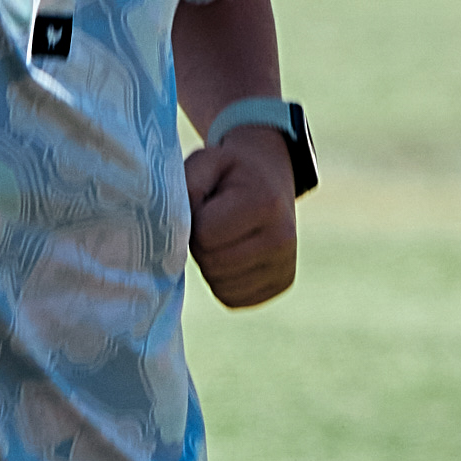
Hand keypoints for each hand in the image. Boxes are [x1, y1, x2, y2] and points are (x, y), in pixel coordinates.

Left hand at [185, 122, 298, 311]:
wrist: (271, 177)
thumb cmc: (231, 172)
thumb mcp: (206, 161)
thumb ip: (187, 187)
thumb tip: (175, 230)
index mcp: (265, 204)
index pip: (205, 237)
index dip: (193, 223)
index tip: (204, 206)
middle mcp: (282, 240)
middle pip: (213, 265)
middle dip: (200, 247)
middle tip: (210, 223)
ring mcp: (285, 266)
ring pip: (220, 287)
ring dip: (209, 266)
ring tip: (222, 237)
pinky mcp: (282, 284)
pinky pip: (233, 298)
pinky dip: (222, 281)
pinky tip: (230, 256)